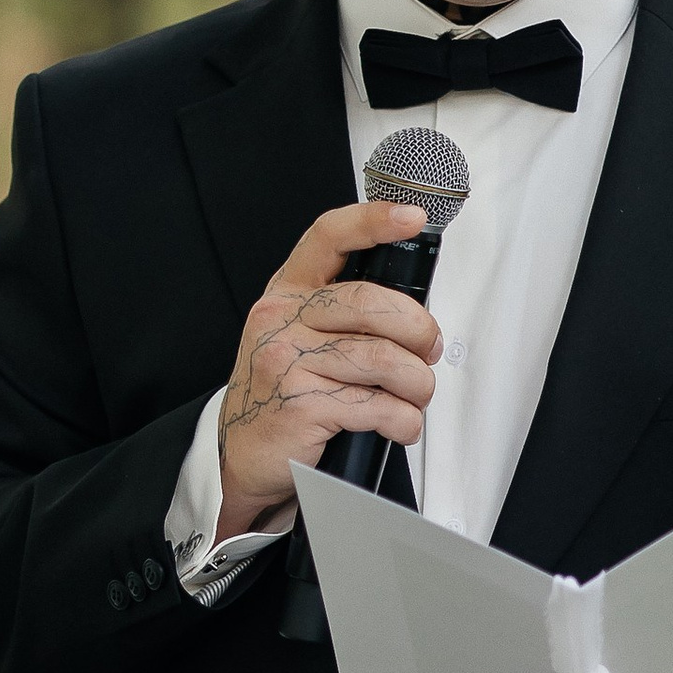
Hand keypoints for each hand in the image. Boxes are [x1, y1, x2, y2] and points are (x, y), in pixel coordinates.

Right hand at [214, 199, 444, 536]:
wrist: (244, 455)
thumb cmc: (281, 395)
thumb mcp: (296, 337)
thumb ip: (341, 313)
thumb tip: (412, 311)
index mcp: (287, 294)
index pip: (328, 237)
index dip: (373, 220)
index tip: (411, 217)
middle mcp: (281, 319)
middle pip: (373, 303)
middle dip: (419, 331)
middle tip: (427, 352)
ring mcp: (287, 361)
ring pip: (385, 359)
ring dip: (417, 385)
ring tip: (413, 397)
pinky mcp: (301, 404)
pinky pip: (379, 405)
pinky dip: (404, 421)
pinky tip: (397, 425)